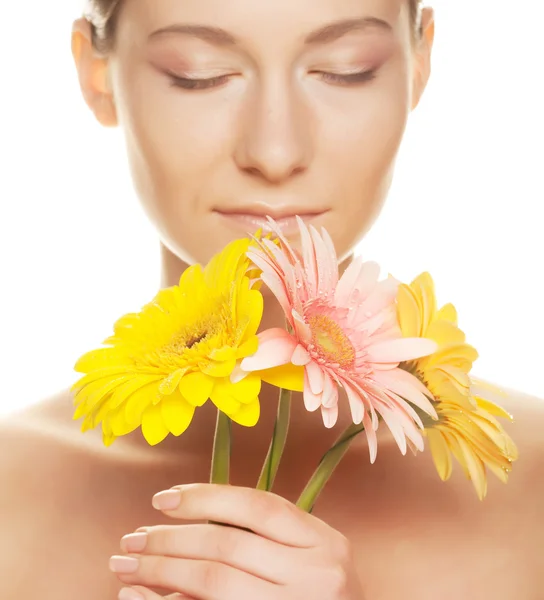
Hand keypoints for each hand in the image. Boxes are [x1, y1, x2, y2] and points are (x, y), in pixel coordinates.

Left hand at [110, 483, 363, 599]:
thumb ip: (263, 538)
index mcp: (324, 543)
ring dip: (162, 569)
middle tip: (131, 538)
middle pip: (228, 544)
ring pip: (214, 580)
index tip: (162, 498)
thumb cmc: (321, 599)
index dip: (206, 497)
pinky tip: (140, 598)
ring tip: (125, 564)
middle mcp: (316, 574)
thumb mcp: (309, 559)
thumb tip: (182, 519)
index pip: (258, 506)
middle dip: (171, 538)